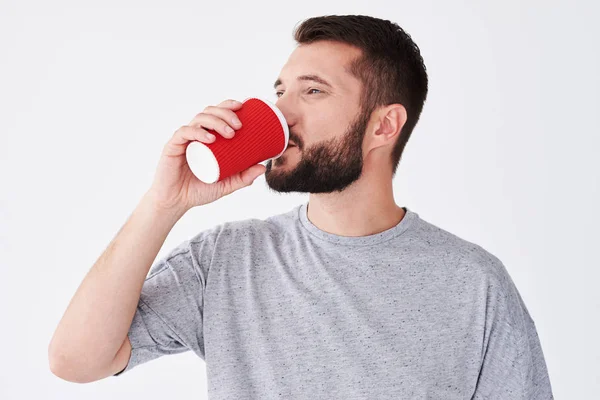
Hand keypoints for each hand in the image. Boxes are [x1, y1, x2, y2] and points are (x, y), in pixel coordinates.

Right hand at [146, 99, 265, 211]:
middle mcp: (194, 134)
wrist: (176, 203)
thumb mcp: (226, 185)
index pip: (216, 113)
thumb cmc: (199, 191)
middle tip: (239, 126)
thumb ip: (243, 178)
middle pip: (209, 112)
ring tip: (229, 133)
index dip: (227, 105)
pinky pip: (184, 133)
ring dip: (216, 121)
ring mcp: (184, 139)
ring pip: (199, 119)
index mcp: (205, 136)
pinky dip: (198, 132)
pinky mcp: (173, 146)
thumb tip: (263, 168)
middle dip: (225, 113)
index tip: (242, 107)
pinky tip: (210, 138)